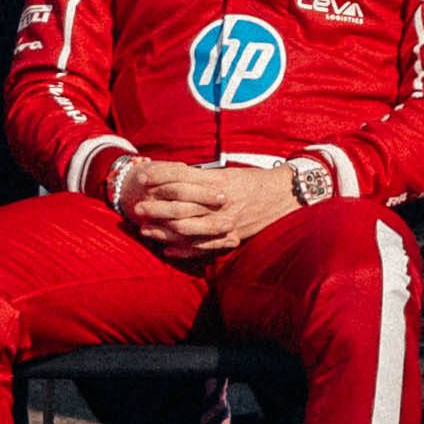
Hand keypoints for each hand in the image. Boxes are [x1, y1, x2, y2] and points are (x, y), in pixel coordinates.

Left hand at [122, 156, 308, 259]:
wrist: (286, 196)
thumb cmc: (256, 181)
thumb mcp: (229, 174)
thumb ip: (204, 178)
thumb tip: (177, 178)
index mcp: (218, 181)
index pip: (181, 178)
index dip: (159, 177)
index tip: (142, 178)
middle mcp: (220, 202)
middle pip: (180, 205)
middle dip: (156, 208)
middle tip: (137, 209)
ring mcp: (226, 221)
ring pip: (188, 228)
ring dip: (164, 231)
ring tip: (146, 231)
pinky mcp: (232, 236)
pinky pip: (203, 247)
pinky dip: (184, 250)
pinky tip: (167, 250)